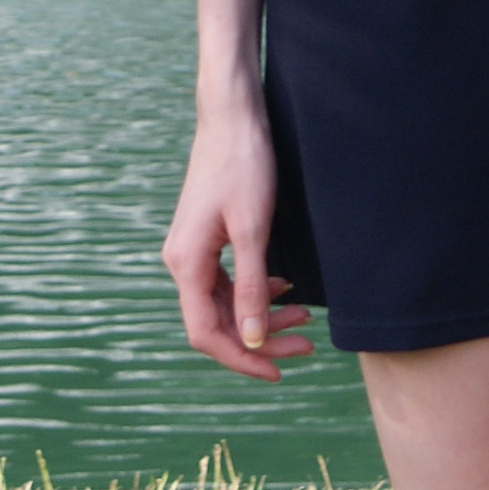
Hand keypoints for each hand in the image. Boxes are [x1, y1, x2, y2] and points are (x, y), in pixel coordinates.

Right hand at [163, 90, 315, 379]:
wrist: (233, 119)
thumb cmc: (243, 166)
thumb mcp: (254, 231)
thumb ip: (252, 289)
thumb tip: (253, 339)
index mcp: (186, 264)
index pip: (206, 333)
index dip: (242, 359)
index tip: (279, 370)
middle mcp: (182, 262)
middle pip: (217, 323)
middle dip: (261, 339)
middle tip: (306, 344)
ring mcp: (193, 251)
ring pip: (225, 304)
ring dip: (262, 316)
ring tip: (303, 318)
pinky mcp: (206, 240)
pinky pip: (227, 282)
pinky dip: (256, 292)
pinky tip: (284, 288)